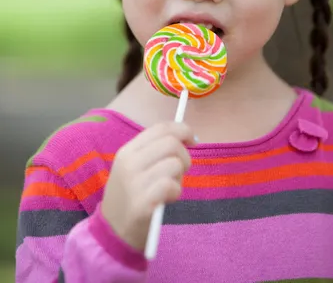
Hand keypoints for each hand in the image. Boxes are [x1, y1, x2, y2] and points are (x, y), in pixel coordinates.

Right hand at [101, 121, 195, 251]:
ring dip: (180, 177)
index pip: (160, 128)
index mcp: (127, 151)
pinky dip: (176, 191)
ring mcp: (134, 182)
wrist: (113, 231)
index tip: (192, 140)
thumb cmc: (131, 196)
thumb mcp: (134, 167)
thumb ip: (155, 151)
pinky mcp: (141, 203)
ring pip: (174, 163)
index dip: (182, 129)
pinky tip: (168, 199)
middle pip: (171, 143)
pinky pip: (170, 185)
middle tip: (181, 171)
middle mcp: (129, 163)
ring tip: (170, 188)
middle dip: (185, 156)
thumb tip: (187, 137)